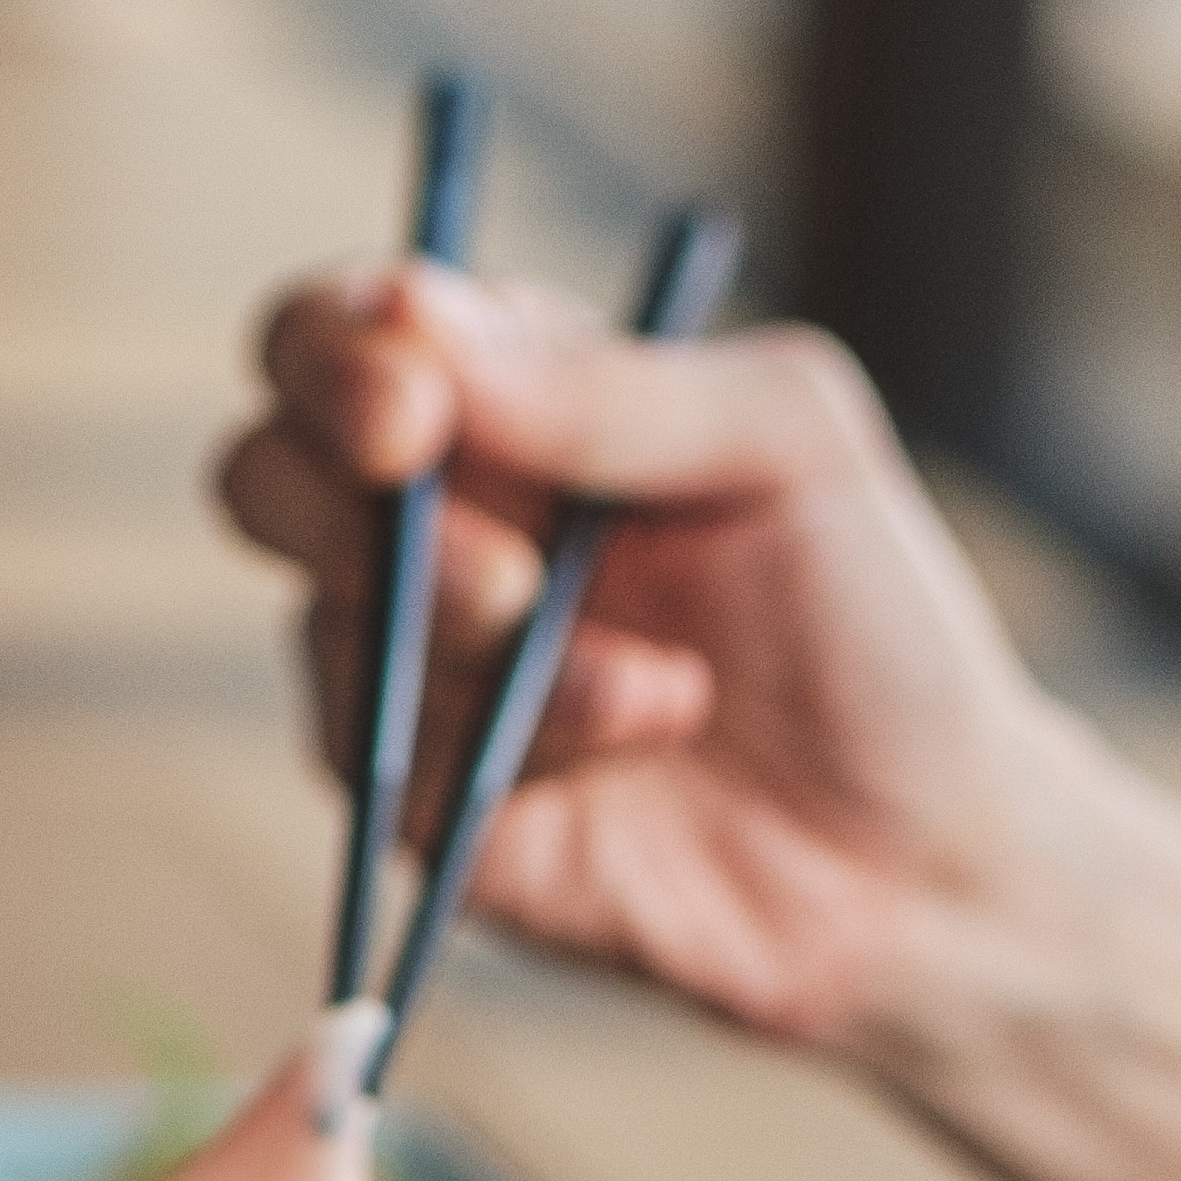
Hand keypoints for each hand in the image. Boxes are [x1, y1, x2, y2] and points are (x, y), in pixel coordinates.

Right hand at [217, 258, 1059, 1060]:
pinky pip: (389, 756)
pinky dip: (525, 741)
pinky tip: (645, 736)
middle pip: (264, 472)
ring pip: (336, 624)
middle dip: (350, 510)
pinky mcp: (423, 803)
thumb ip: (614, 386)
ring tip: (662, 688)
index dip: (336, 354)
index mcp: (517, 400)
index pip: (344, 335)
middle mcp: (443, 525)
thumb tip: (417, 322)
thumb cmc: (874, 628)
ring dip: (493, 650)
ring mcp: (419, 672)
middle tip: (504, 576)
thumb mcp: (790, 445)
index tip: (410, 406)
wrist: (917, 857)